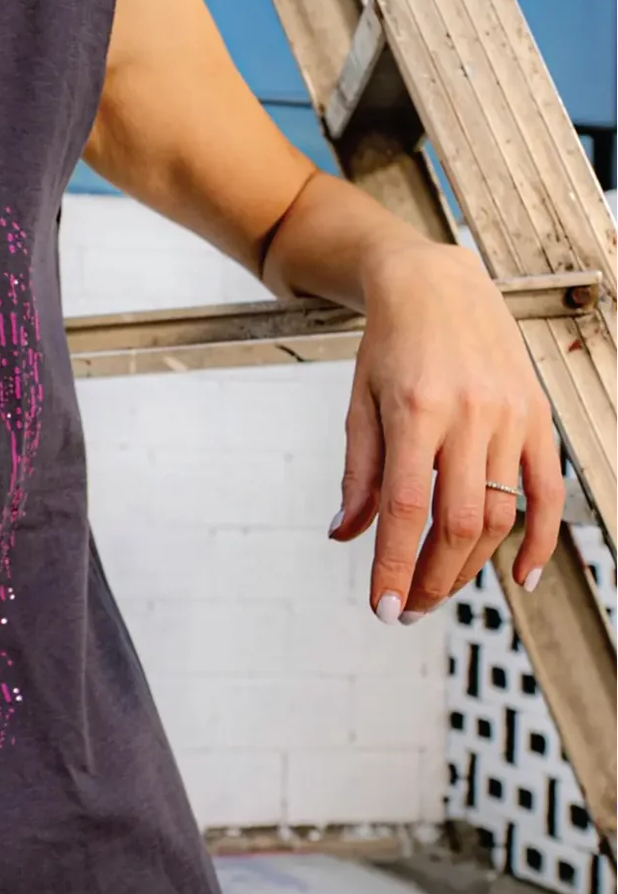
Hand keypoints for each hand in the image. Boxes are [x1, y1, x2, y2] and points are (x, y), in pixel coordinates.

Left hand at [330, 242, 563, 622]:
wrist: (438, 285)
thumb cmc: (391, 346)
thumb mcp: (359, 404)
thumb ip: (358, 474)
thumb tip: (345, 536)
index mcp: (415, 411)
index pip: (404, 508)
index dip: (393, 566)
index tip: (382, 608)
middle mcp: (468, 415)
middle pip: (458, 523)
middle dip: (431, 578)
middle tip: (407, 609)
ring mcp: (509, 417)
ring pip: (500, 516)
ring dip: (470, 567)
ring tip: (438, 590)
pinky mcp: (537, 418)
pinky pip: (548, 492)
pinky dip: (538, 541)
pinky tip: (519, 577)